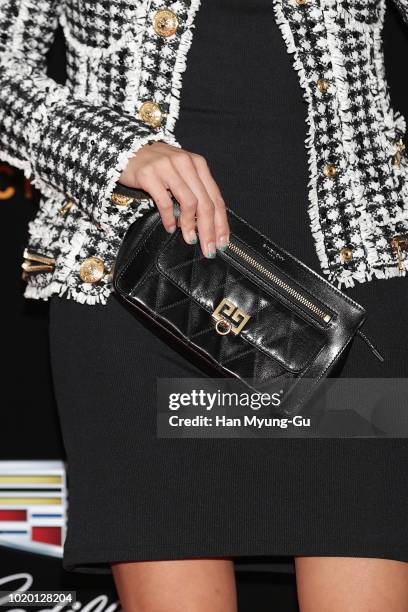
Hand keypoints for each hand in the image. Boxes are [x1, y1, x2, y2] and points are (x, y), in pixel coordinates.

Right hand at [119, 141, 229, 257]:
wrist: (126, 148)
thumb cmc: (157, 165)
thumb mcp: (181, 174)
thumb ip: (195, 192)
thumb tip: (207, 224)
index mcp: (198, 164)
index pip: (216, 198)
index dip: (221, 223)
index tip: (222, 243)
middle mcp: (185, 163)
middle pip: (205, 203)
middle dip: (209, 230)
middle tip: (209, 249)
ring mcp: (167, 167)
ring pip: (189, 202)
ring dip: (191, 225)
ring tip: (190, 239)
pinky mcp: (149, 174)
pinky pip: (164, 202)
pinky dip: (169, 218)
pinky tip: (170, 227)